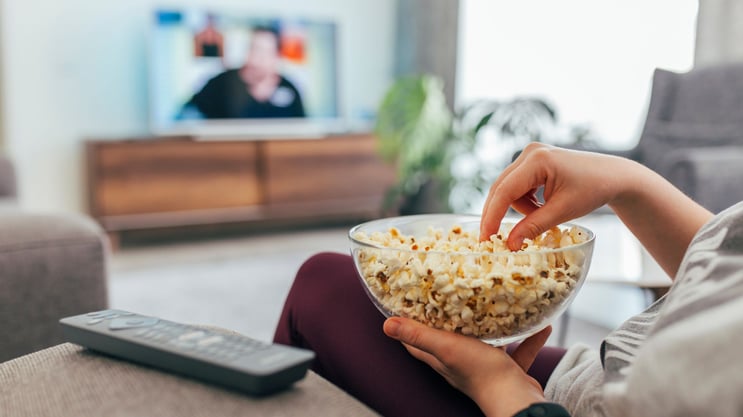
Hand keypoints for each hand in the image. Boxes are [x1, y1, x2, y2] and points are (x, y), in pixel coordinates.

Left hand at [383, 317, 549, 416]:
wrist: (516, 399)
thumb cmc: (480, 373)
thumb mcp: (447, 347)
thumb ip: (419, 335)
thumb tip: (386, 325)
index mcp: (442, 358)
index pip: (417, 343)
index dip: (409, 326)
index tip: (406, 303)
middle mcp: (460, 364)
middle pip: (450, 339)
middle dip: (451, 318)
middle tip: (454, 293)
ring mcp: (485, 368)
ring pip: (487, 342)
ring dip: (493, 325)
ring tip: (498, 303)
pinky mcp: (508, 372)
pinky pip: (519, 352)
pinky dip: (528, 338)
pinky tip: (542, 324)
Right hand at [480, 143, 629, 249]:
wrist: (613, 176)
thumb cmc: (593, 190)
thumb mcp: (562, 211)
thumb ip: (533, 226)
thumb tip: (509, 244)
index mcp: (538, 160)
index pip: (505, 191)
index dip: (492, 216)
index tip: (485, 238)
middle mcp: (530, 153)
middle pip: (501, 188)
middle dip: (497, 214)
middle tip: (491, 239)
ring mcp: (530, 155)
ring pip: (509, 189)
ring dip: (519, 208)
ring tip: (544, 215)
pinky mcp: (532, 161)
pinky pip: (517, 186)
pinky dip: (525, 201)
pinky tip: (543, 205)